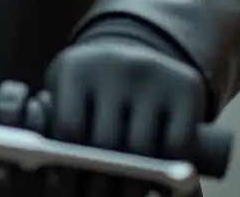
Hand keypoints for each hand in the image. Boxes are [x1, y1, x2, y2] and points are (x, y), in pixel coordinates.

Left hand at [45, 33, 207, 196]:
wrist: (136, 55)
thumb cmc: (90, 90)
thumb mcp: (66, 96)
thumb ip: (56, 130)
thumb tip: (53, 177)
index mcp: (76, 67)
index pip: (70, 129)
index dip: (69, 167)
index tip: (69, 189)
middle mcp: (115, 64)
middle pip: (106, 143)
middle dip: (100, 183)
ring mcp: (153, 73)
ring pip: (142, 150)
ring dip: (132, 185)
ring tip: (122, 196)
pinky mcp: (186, 86)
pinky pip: (177, 145)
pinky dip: (168, 169)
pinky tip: (156, 177)